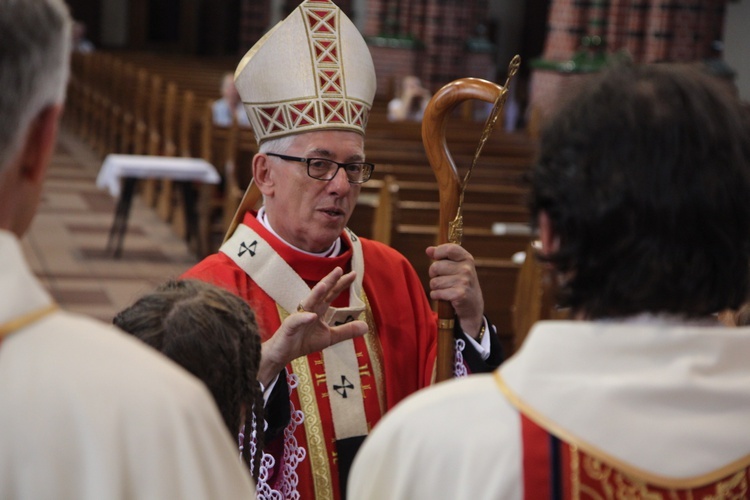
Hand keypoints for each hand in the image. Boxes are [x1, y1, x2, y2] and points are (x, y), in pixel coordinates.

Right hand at [257, 267, 367, 385]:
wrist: (283, 354)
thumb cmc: (304, 342)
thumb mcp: (329, 337)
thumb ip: (346, 331)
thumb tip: (366, 326)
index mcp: (318, 309)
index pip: (331, 293)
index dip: (341, 284)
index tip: (354, 274)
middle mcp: (309, 309)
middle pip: (320, 292)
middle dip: (329, 281)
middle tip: (340, 269)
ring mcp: (298, 317)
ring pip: (308, 302)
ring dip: (316, 293)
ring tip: (325, 284)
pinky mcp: (289, 327)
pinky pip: (297, 321)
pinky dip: (304, 318)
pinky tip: (312, 316)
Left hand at [426, 244, 484, 338]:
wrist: (473, 305)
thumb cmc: (461, 283)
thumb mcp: (456, 267)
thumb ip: (442, 256)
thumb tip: (429, 250)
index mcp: (466, 258)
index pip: (449, 248)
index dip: (438, 252)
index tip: (436, 258)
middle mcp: (467, 269)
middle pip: (436, 267)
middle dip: (433, 274)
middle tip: (441, 279)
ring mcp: (464, 282)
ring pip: (434, 282)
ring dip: (435, 287)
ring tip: (444, 289)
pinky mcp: (459, 295)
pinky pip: (436, 293)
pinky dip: (436, 296)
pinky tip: (444, 297)